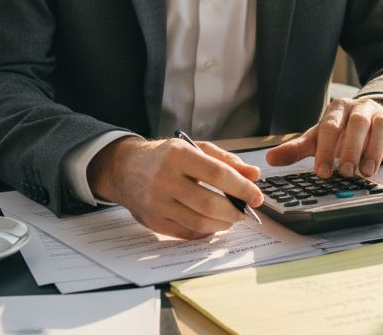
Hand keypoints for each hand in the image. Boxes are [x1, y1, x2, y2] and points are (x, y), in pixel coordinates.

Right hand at [87, 137, 262, 239]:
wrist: (125, 168)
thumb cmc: (166, 157)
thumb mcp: (194, 149)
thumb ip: (225, 161)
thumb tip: (253, 175)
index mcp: (178, 155)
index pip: (217, 174)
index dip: (241, 187)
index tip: (257, 196)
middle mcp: (164, 179)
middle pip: (209, 202)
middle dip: (234, 211)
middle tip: (246, 211)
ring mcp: (157, 203)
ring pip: (199, 222)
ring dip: (223, 224)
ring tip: (231, 218)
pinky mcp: (153, 222)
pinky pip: (186, 233)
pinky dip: (206, 232)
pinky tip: (213, 224)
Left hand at [266, 97, 382, 180]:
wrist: (372, 121)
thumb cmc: (341, 133)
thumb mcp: (318, 138)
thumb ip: (296, 149)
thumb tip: (270, 160)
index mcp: (338, 109)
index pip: (330, 126)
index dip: (325, 149)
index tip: (321, 172)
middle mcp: (361, 109)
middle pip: (358, 123)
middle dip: (351, 147)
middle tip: (345, 171)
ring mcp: (382, 117)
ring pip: (382, 127)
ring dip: (374, 151)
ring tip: (366, 174)